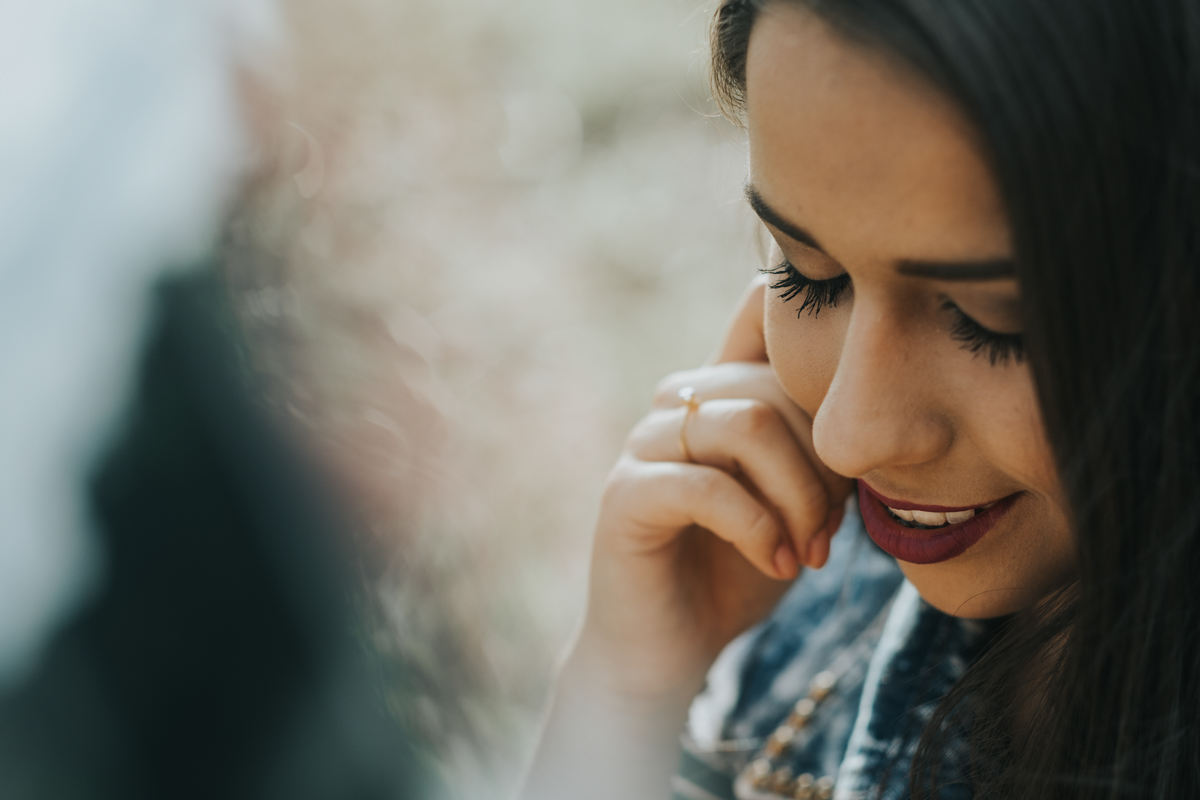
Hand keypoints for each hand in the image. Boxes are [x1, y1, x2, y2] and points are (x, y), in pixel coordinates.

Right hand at [521, 278, 851, 799]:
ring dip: (798, 495)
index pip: (755, 313)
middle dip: (824, 464)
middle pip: (775, 385)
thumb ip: (820, 452)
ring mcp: (646, 444)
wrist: (671, 648)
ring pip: (749, 424)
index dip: (807, 334)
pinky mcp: (626, 494)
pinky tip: (776, 563)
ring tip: (809, 552)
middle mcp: (678, 405)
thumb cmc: (739, 572)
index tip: (849, 415)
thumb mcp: (797, 503)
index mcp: (719, 393)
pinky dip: (757, 527)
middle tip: (831, 533)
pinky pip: (707, 485)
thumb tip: (873, 422)